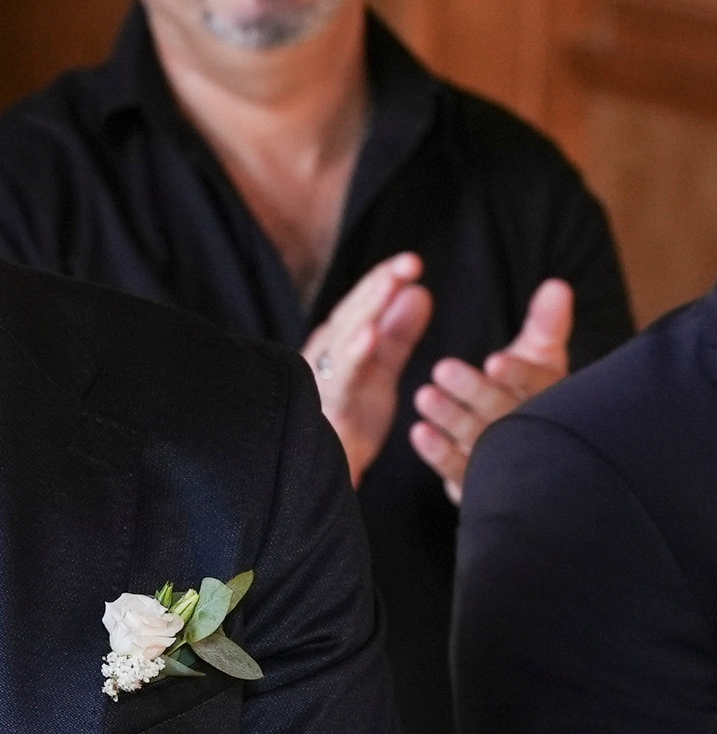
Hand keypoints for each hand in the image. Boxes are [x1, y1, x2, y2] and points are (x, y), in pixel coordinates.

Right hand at [302, 252, 433, 484]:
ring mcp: (323, 378)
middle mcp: (326, 355)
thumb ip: (398, 333)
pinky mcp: (328, 406)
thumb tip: (418, 291)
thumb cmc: (347, 418)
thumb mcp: (379, 369)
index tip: (411, 261)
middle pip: (353, 313)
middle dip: (380, 285)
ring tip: (391, 284)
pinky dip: (354, 353)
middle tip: (410, 261)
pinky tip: (370, 335)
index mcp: (340, 343)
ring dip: (367, 309)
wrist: (315, 473)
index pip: (363, 304)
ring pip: (345, 337)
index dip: (384, 280)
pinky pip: (341, 377)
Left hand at [409, 278, 573, 503]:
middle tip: (443, 369)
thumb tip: (557, 285)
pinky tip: (418, 432)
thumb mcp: (539, 357)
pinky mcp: (481, 484)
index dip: (519, 374)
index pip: (539, 384)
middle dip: (476, 392)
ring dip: (452, 418)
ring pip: (480, 440)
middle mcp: (533, 431)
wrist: (531, 455)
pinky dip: (439, 453)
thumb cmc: (529, 394)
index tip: (495, 360)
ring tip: (424, 396)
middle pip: (507, 413)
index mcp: (551, 397)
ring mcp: (508, 462)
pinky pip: (460, 471)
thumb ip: (545, 324)